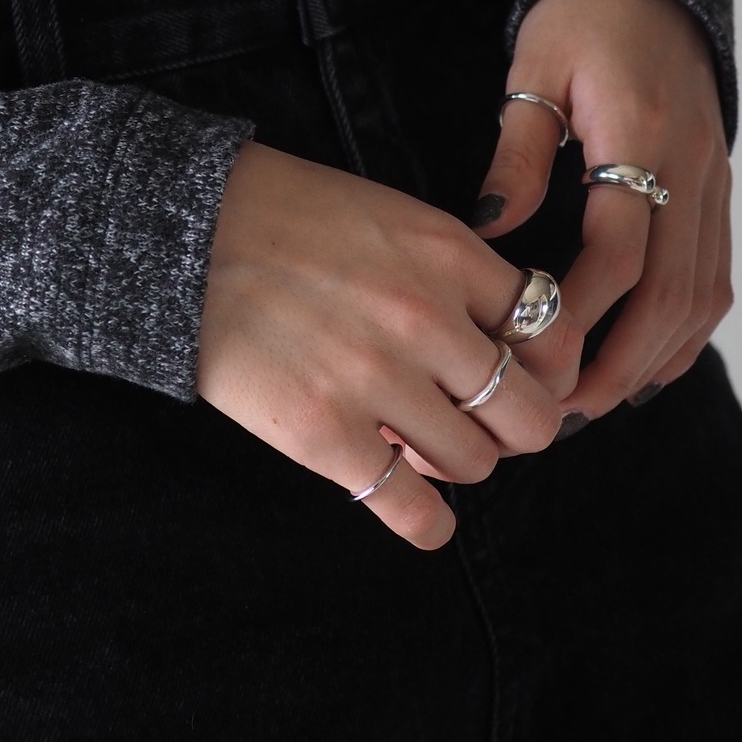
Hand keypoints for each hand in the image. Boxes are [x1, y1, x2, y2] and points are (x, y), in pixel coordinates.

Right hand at [196, 141, 568, 547]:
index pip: (551, 330)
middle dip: (521, 428)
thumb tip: (501, 341)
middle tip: (494, 427)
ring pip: (475, 461)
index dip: (552, 368)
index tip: (535, 380)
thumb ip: (454, 273)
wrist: (188, 231)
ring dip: (464, 464)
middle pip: (528, 410)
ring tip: (431, 448)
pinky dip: (428, 523)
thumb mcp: (395, 218)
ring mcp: (377, 380)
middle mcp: (426, 318)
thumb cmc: (291, 217)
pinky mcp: (324, 434)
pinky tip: (425, 517)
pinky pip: (410, 507)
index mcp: (450, 255)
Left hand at [475, 0, 732, 420]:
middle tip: (564, 412)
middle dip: (618, 364)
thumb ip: (516, 149)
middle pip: (671, 293)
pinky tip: (647, 363)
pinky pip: (715, 277)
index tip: (531, 355)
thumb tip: (489, 230)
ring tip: (596, 402)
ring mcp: (715, 183)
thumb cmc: (586, 19)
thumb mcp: (535, 68)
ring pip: (701, 296)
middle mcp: (692, 167)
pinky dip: (686, 330)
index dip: (577, 313)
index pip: (620, 250)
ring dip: (653, 359)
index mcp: (643, 133)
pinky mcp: (720, 192)